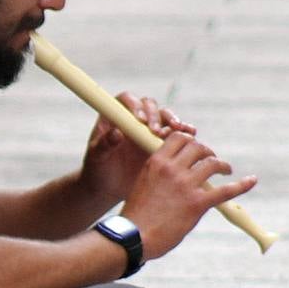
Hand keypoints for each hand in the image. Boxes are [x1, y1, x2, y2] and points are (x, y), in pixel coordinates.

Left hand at [77, 92, 195, 206]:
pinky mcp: (161, 142)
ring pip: (165, 117)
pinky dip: (184, 133)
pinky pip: (175, 134)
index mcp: (115, 116)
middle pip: (149, 106)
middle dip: (156, 116)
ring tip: (180, 132)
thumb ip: (104, 144)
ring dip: (173, 122)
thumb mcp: (96, 157)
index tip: (139, 120)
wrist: (109, 187)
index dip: (135, 106)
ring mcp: (149, 129)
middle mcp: (134, 118)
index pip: (127, 100)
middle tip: (157, 132)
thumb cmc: (97, 169)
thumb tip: (117, 133)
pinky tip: (192, 136)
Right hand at [119, 131, 256, 259]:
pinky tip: (252, 181)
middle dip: (207, 151)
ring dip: (222, 165)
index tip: (195, 149)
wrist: (133, 237)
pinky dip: (242, 185)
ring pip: (212, 164)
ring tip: (226, 170)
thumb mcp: (143, 184)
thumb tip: (173, 174)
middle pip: (198, 147)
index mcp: (156, 162)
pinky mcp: (197, 203)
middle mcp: (172, 169)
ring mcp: (186, 185)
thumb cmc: (136, 215)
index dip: (191, 140)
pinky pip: (225, 190)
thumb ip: (159, 174)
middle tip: (212, 159)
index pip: (179, 138)